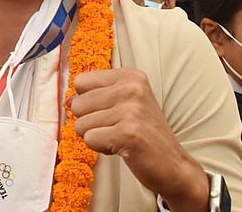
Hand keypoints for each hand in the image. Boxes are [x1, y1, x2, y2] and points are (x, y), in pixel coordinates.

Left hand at [70, 68, 208, 209]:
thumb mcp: (125, 104)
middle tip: (116, 129)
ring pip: (81, 124)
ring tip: (119, 138)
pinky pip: (90, 140)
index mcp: (131, 76)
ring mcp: (131, 109)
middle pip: (77, 103)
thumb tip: (68, 100)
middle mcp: (132, 87)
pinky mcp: (128, 132)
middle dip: (90, 122)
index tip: (109, 112)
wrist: (173, 166)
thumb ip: (97, 95)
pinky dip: (101, 148)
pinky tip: (122, 147)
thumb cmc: (145, 135)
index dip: (87, 102)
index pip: (81, 81)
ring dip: (96, 137)